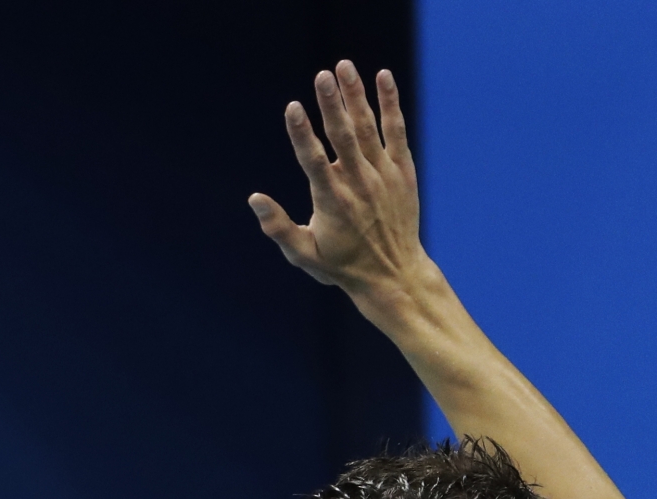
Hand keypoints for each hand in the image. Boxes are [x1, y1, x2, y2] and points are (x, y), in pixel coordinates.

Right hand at [249, 62, 426, 297]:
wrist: (395, 275)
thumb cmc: (344, 266)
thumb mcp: (306, 255)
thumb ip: (279, 228)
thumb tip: (254, 199)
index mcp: (333, 202)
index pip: (314, 162)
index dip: (302, 134)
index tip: (293, 108)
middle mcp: (359, 184)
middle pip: (343, 136)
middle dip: (331, 104)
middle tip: (322, 75)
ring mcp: (383, 175)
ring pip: (368, 127)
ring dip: (356, 95)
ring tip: (343, 66)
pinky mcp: (402, 171)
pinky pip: (396, 131)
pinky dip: (390, 104)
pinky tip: (383, 77)